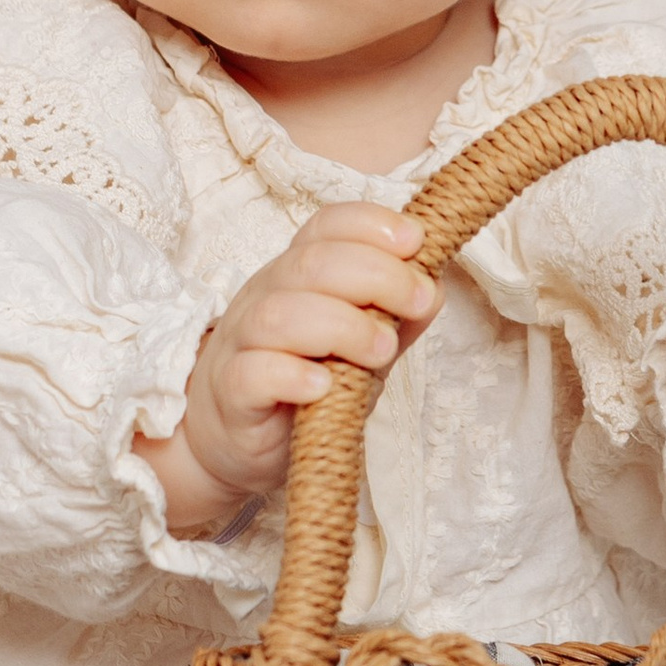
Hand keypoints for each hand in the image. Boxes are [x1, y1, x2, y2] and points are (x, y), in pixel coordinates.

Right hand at [137, 206, 439, 537]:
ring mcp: (242, 342)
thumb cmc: (301, 384)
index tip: (416, 241)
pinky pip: (252, 373)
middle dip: (376, 275)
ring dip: (342, 326)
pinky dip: (292, 375)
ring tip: (382, 350)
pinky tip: (324, 385)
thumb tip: (434, 288)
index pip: (325, 227)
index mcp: (297, 274)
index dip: (370, 225)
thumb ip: (393, 319)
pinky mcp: (230, 392)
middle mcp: (266, 296)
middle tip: (417, 302)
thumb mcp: (359, 347)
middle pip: (310, 263)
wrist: (235, 441)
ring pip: (279, 314)